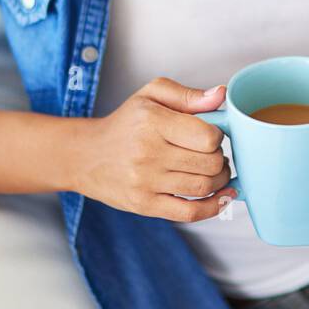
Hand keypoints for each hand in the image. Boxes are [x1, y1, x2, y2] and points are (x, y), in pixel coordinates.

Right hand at [73, 77, 237, 221]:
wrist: (87, 156)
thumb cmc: (125, 123)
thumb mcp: (151, 95)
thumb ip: (189, 95)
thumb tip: (221, 95)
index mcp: (152, 121)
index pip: (207, 137)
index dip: (217, 136)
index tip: (210, 136)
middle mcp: (148, 153)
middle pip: (210, 163)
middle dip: (220, 159)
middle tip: (214, 155)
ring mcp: (146, 182)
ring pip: (204, 187)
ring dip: (220, 181)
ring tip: (214, 172)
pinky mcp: (145, 205)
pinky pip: (189, 213)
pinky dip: (213, 207)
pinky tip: (221, 198)